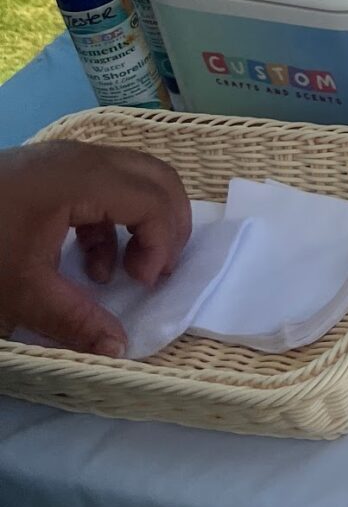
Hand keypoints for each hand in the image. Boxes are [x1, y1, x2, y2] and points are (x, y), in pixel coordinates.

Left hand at [0, 143, 190, 355]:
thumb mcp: (21, 294)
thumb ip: (75, 321)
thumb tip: (119, 349)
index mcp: (79, 179)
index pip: (153, 199)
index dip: (162, 243)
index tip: (143, 285)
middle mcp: (80, 157)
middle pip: (156, 177)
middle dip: (168, 226)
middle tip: (156, 271)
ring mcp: (64, 158)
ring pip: (134, 177)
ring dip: (142, 223)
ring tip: (126, 271)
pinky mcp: (50, 169)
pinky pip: (106, 183)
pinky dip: (115, 219)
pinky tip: (93, 263)